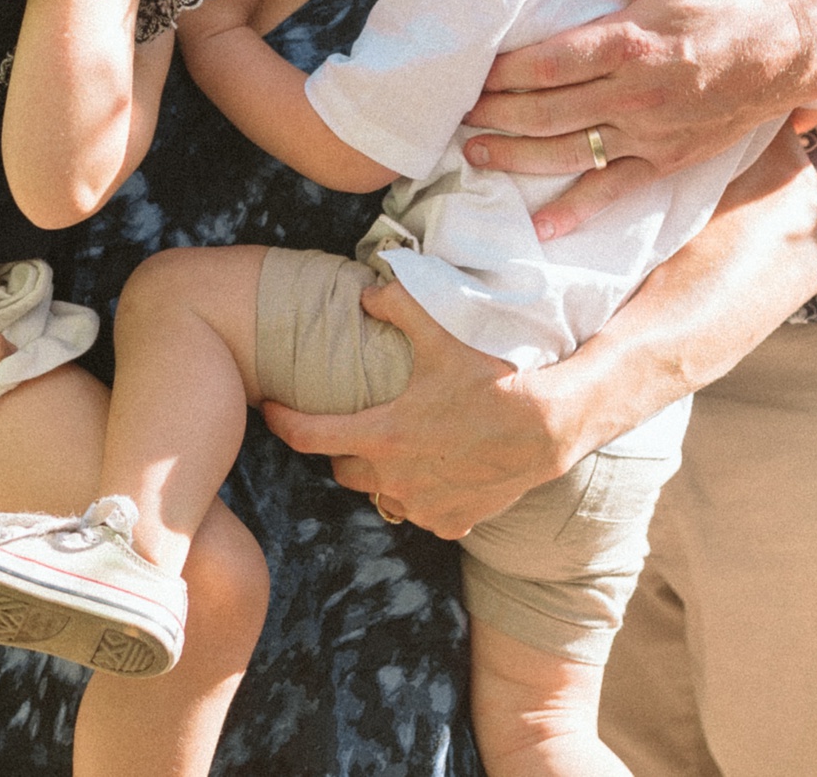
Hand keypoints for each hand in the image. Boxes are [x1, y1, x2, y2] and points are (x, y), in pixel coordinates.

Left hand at [262, 282, 564, 537]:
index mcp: (382, 435)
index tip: (270, 411)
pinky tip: (436, 469)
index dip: (282, 422)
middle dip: (339, 447)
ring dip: (381, 473)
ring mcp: (423, 506)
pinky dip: (420, 494)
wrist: (546, 427)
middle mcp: (395, 479)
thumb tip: (367, 293)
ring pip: (380, 494)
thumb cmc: (491, 379)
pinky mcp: (451, 522)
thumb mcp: (442, 335)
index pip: (309, 437)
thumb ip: (398, 306)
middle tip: (353, 423)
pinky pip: (420, 512)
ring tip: (399, 445)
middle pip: (341, 470)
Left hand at [463, 0, 815, 239]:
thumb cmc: (726, 2)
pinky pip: (615, 189)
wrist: (784, 54)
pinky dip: (577, 210)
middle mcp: (634, 92)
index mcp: (629, 42)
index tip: (474, 74)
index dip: (503, 74)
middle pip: (547, 110)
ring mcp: (650, 132)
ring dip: (517, 156)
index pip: (547, 63)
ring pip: (570, 152)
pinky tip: (542, 227)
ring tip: (475, 154)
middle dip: (496, 115)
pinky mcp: (666, 160)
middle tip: (459, 114)